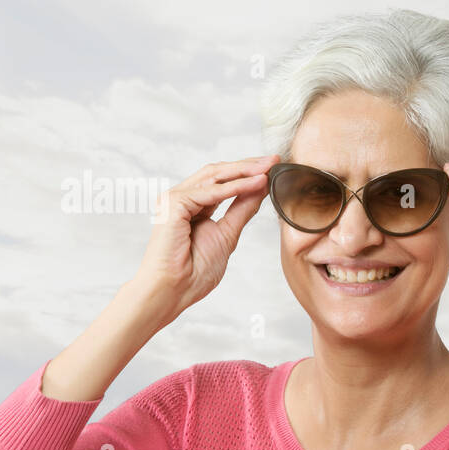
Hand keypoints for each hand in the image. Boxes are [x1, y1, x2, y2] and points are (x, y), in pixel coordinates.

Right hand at [135, 154, 277, 320]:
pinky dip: (236, 187)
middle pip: (218, 173)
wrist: (175, 289)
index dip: (248, 173)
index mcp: (194, 206)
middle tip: (274, 160)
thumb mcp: (228, 234)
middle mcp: (183, 199)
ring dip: (244, 171)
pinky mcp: (174, 204)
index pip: (223, 182)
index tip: (273, 168)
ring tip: (268, 167)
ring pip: (215, 177)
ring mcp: (176, 199)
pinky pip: (211, 192)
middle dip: (248, 166)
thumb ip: (242, 209)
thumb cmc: (195, 270)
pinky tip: (257, 182)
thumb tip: (261, 188)